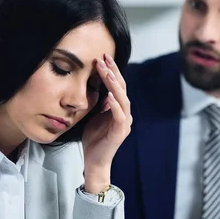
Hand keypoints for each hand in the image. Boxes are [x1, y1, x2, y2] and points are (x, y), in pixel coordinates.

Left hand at [81, 54, 131, 192]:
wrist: (95, 160)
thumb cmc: (94, 139)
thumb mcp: (95, 116)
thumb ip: (100, 103)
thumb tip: (101, 88)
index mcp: (119, 109)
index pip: (117, 86)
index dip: (111, 71)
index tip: (102, 58)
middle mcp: (125, 114)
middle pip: (122, 88)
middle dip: (113, 72)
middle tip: (104, 58)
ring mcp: (124, 123)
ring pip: (123, 99)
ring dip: (115, 85)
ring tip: (107, 73)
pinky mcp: (120, 133)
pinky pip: (119, 116)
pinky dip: (115, 105)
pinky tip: (110, 96)